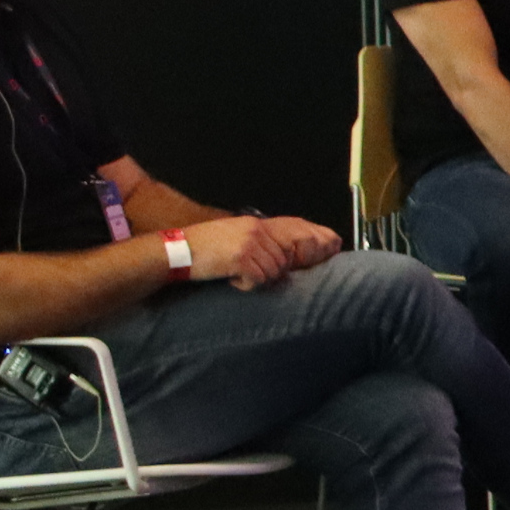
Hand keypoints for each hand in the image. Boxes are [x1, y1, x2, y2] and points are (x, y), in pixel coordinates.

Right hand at [184, 215, 339, 288]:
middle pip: (285, 258)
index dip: (316, 236)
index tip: (334, 243)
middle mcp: (256, 230)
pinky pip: (258, 280)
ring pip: (274, 272)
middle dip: (273, 271)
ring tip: (234, 274)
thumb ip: (258, 242)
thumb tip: (282, 257)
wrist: (175, 251)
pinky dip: (245, 285)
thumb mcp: (233, 237)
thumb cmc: (203, 249)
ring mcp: (250, 244)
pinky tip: (230, 279)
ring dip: (256, 279)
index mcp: (255, 224)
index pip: (294, 227)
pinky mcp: (242, 259)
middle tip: (248, 271)